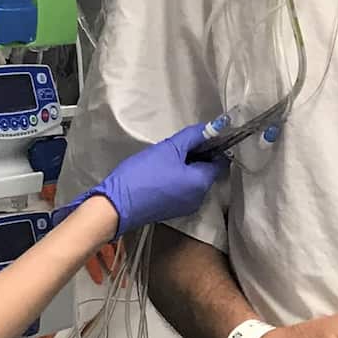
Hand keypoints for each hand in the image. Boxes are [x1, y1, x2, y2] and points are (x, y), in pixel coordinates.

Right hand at [54, 121, 229, 238]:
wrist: (117, 205)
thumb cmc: (144, 174)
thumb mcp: (169, 148)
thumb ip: (192, 136)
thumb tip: (212, 127)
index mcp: (202, 183)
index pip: (220, 162)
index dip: (214, 146)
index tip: (199, 137)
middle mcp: (199, 198)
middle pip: (206, 171)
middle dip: (196, 156)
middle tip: (176, 146)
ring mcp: (186, 207)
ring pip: (193, 181)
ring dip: (185, 168)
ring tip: (165, 158)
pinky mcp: (172, 211)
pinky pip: (182, 190)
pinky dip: (177, 179)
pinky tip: (160, 172)